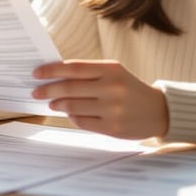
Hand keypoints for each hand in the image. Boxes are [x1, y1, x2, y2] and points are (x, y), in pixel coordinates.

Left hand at [32, 60, 167, 138]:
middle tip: (36, 91)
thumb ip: (88, 74)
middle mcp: (112, 88)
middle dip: (48, 89)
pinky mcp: (111, 128)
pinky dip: (72, 117)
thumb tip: (55, 77)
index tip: (36, 73)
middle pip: (69, 88)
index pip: (74, 68)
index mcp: (111, 69)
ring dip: (57, 104)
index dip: (52, 70)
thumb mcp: (114, 73)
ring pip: (72, 107)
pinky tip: (70, 113)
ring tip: (52, 103)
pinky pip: (81, 122)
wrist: (158, 111)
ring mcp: (112, 109)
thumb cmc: (130, 89)